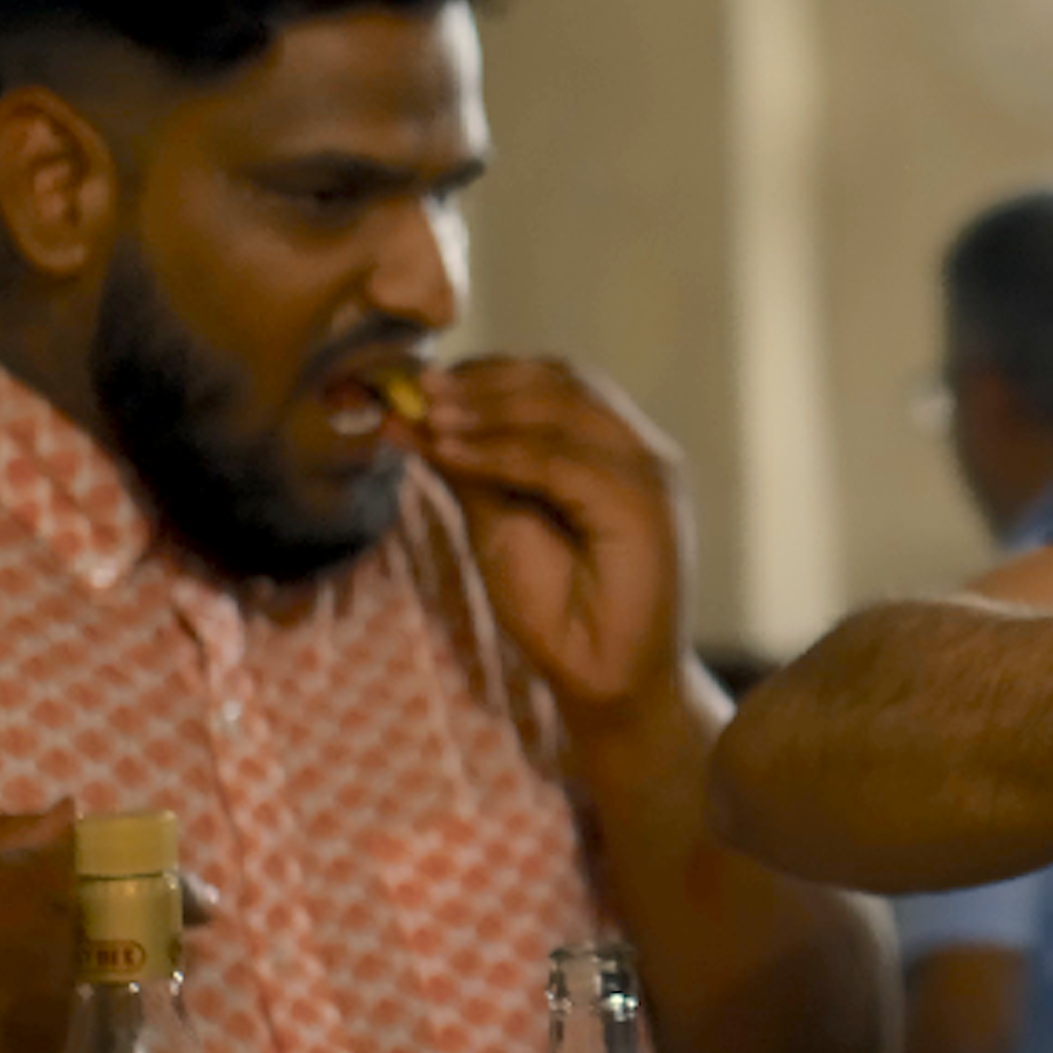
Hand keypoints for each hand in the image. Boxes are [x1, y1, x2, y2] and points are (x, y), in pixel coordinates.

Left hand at [411, 356, 692, 724]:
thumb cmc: (555, 607)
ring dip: (486, 408)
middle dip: (483, 381)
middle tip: (418, 389)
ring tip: (428, 416)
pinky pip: (561, 462)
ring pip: (562, 411)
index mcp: (613, 447)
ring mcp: (648, 476)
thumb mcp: (497, 519)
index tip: (420, 382)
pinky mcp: (643, 509)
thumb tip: (405, 413)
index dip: (488, 372)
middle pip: (561, 383)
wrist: (601, 679)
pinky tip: (451, 452)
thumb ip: (467, 465)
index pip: (555, 381)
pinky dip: (499, 451)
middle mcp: (640, 450)